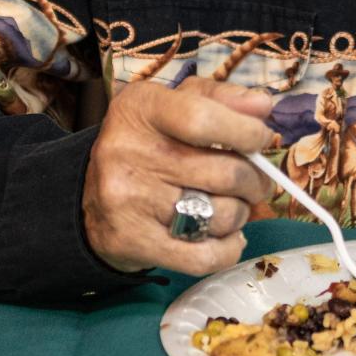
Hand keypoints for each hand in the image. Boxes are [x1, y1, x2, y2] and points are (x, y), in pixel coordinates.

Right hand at [82, 76, 274, 274]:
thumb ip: (221, 99)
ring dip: (241, 214)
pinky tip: (226, 237)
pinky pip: (204, 257)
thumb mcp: (175, 105)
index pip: (204, 119)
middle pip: (224, 172)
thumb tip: (263, 107)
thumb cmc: (148, 145)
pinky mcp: (132, 242)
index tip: (261, 140)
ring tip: (232, 206)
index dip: (246, 132)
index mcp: (141, 108)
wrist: (91, 200)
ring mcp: (128, 200)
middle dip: (256, 181)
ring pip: (221, 216)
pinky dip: (228, 249)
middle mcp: (127, 151)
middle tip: (258, 183)